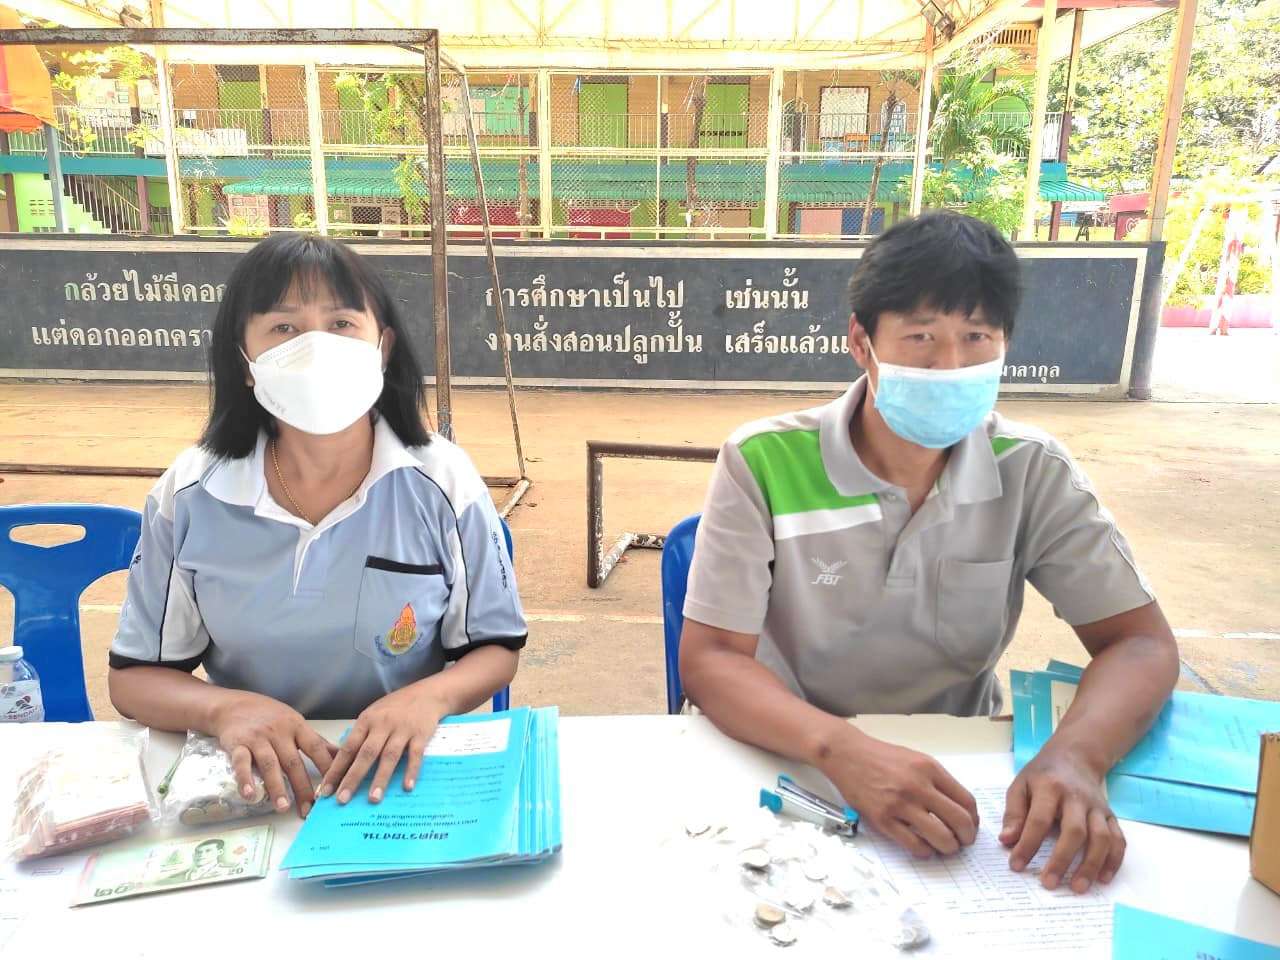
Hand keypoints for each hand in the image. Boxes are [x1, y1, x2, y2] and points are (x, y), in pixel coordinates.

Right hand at [208, 690, 336, 818]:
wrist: (233, 705)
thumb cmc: (269, 716)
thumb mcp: (296, 723)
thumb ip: (316, 741)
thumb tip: (342, 755)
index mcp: (297, 727)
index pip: (316, 748)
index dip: (326, 767)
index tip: (335, 788)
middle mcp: (279, 732)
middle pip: (293, 762)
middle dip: (303, 787)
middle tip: (310, 809)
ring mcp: (258, 738)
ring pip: (270, 764)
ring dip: (277, 787)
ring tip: (283, 808)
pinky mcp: (237, 744)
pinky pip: (241, 763)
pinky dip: (245, 779)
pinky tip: (250, 795)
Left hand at [320, 683, 446, 805]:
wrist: (427, 694)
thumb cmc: (395, 708)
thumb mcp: (373, 715)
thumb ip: (361, 737)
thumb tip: (341, 763)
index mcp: (367, 721)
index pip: (348, 748)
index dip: (336, 770)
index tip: (325, 790)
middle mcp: (383, 724)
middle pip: (366, 754)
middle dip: (353, 778)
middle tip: (342, 799)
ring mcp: (402, 729)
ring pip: (389, 756)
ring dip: (380, 778)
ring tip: (373, 799)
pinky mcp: (421, 734)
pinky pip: (415, 755)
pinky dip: (411, 770)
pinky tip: (407, 786)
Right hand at [820, 729, 978, 857]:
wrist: (848, 755)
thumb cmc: (882, 757)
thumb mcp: (916, 759)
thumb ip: (938, 781)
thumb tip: (959, 809)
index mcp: (930, 769)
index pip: (966, 801)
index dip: (974, 819)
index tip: (971, 826)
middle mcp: (918, 786)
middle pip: (959, 821)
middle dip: (967, 837)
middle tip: (963, 842)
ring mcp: (900, 804)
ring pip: (940, 836)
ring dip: (949, 847)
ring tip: (946, 847)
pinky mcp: (882, 819)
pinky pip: (914, 844)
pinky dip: (925, 851)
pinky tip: (924, 848)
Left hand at [1001, 745, 1124, 893]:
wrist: (1075, 756)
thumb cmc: (1043, 775)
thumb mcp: (1020, 785)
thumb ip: (1014, 813)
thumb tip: (1006, 840)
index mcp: (1049, 787)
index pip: (1038, 820)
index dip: (1027, 844)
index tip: (1016, 865)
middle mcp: (1077, 797)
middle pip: (1074, 831)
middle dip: (1062, 860)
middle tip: (1048, 883)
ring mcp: (1097, 807)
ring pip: (1101, 838)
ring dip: (1091, 865)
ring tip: (1078, 887)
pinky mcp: (1110, 815)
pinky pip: (1118, 839)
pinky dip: (1113, 860)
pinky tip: (1103, 879)